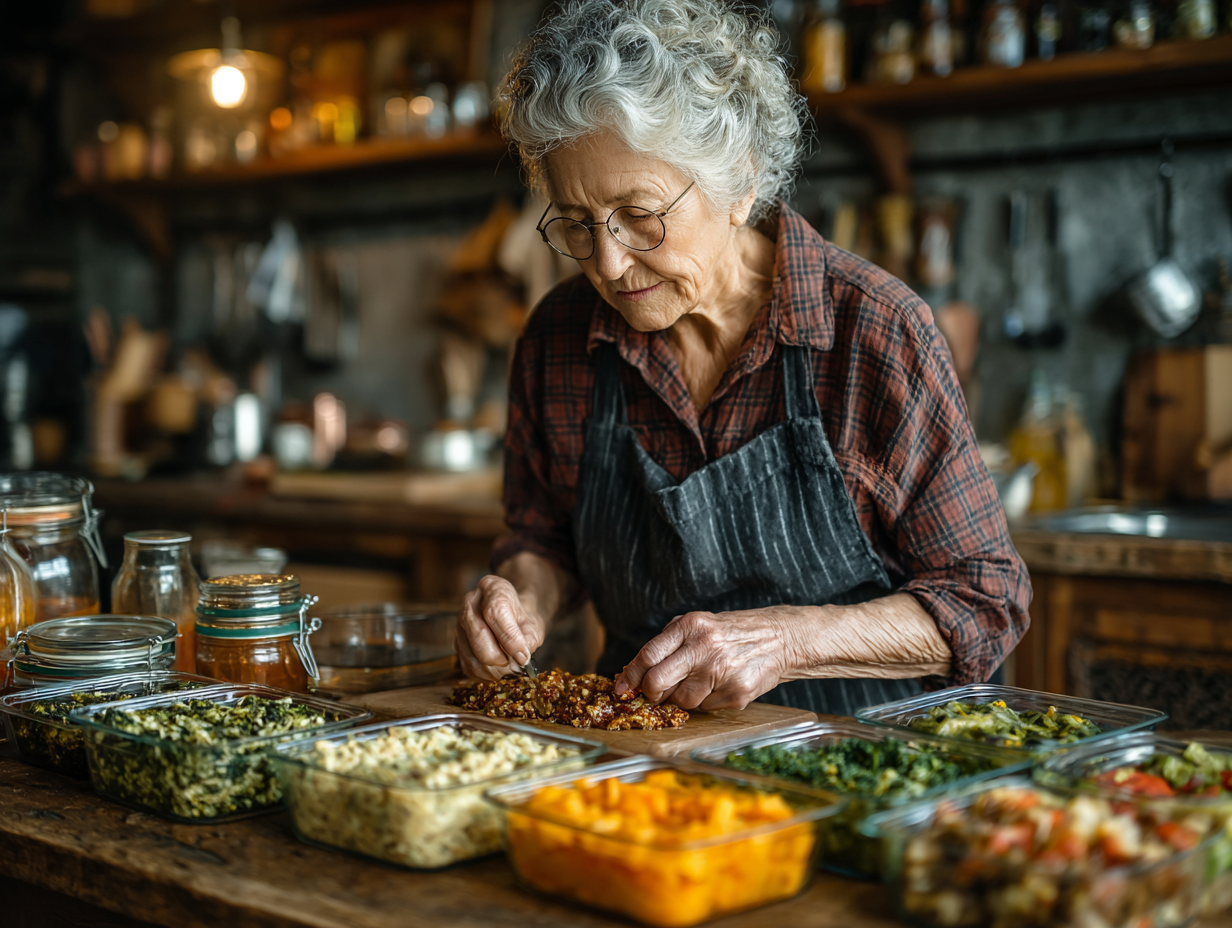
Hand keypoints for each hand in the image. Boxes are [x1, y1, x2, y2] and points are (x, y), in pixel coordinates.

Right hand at [455, 575, 545, 680]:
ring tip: (508, 668)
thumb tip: (521, 656)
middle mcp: (470, 602)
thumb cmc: (522, 620)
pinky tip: (497, 671)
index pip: (495, 612)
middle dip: (500, 656)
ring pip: (471, 653)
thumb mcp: (533, 624)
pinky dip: (484, 674)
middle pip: (478, 634)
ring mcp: (459, 622)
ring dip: (493, 668)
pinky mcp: (456, 642)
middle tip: (516, 663)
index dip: (510, 638)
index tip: (523, 656)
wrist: (512, 617)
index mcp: (492, 588)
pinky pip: (467, 665)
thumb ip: (529, 638)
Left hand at [613, 607, 806, 710]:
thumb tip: (630, 675)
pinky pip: (705, 709)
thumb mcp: (696, 626)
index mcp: (690, 626)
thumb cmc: (729, 633)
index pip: (648, 655)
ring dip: (683, 697)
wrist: (779, 639)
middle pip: (657, 681)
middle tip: (656, 692)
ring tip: (700, 681)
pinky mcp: (737, 693)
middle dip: (651, 692)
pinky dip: (706, 702)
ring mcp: (722, 671)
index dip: (630, 675)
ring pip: (681, 701)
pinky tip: (719, 686)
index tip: (621, 688)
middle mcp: (705, 647)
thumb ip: (665, 646)